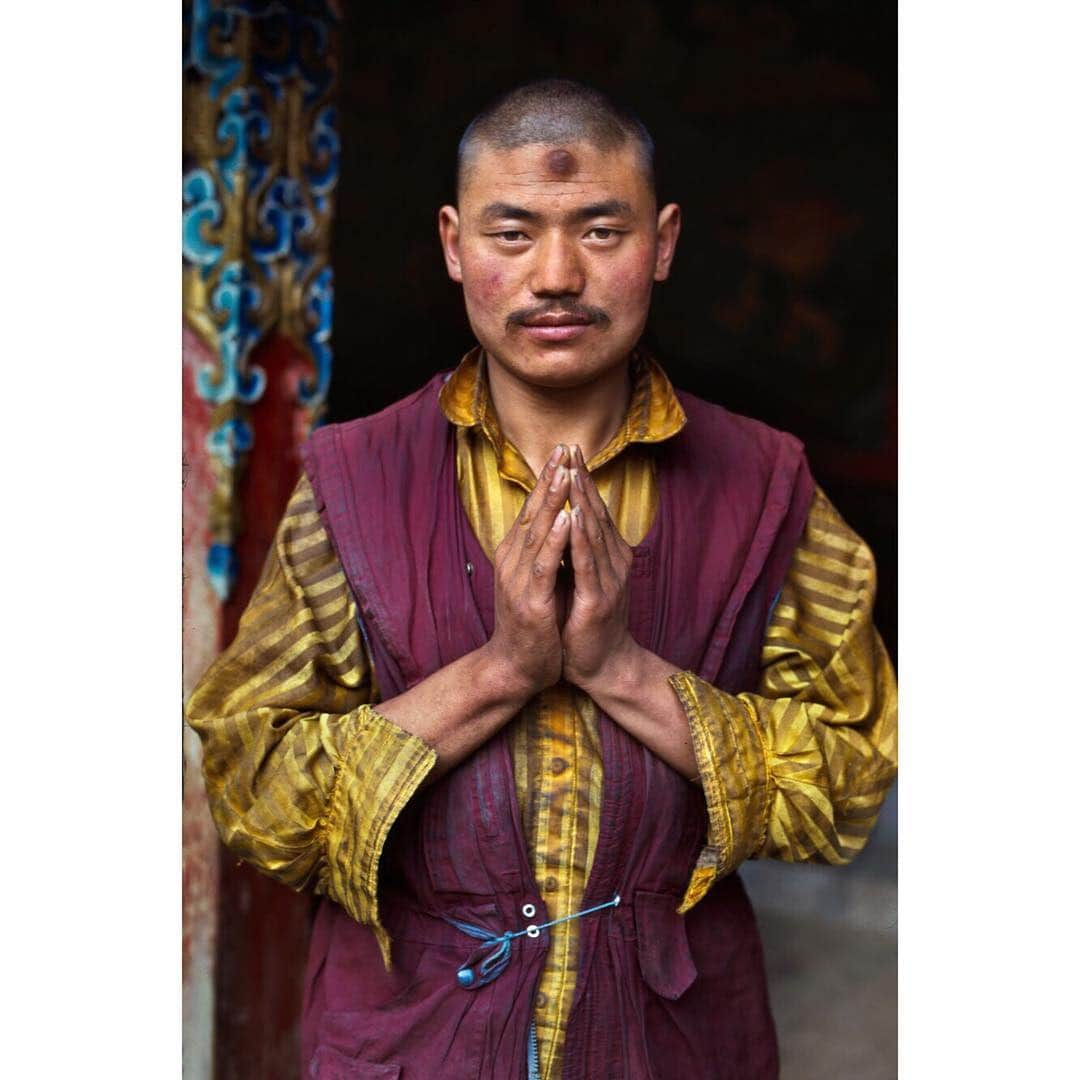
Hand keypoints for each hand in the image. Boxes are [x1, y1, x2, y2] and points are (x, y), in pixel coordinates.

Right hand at [486, 443, 571, 696]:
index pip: (532, 509)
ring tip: (565, 472)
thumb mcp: (533, 580)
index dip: (547, 479)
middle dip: (550, 479)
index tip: (563, 452)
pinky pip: (544, 566)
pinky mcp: (530, 601)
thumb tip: (558, 521)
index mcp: (514, 554)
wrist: (514, 667)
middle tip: (564, 448)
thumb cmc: (530, 624)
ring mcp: (518, 580)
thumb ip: (541, 552)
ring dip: (552, 501)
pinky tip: (566, 520)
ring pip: (537, 532)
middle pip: (533, 512)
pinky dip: (555, 541)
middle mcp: (511, 561)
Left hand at [561, 445, 640, 693]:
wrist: (604, 667)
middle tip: (571, 447)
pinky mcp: (598, 600)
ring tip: (572, 470)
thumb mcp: (585, 580)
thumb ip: (580, 551)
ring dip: (582, 500)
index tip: (570, 450)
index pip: (593, 509)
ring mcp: (608, 580)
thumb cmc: (589, 623)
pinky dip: (579, 538)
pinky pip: (586, 564)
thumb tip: (567, 519)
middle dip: (581, 479)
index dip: (582, 479)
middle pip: (595, 512)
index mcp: (609, 555)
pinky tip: (573, 516)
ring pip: (593, 532)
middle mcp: (614, 561)